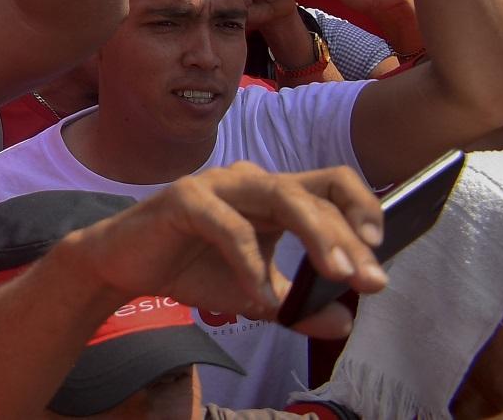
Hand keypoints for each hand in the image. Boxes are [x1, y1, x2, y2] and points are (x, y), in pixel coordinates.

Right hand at [64, 162, 384, 336]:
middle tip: (368, 281)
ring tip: (336, 275)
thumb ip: (296, 304)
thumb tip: (343, 323)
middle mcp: (248, 180)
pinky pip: (230, 227)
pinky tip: (256, 297)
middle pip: (313, 193)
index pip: (329, 183)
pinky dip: (250, 264)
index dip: (361, 207)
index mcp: (271, 195)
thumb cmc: (190, 269)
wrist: (124, 266)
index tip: (379, 251)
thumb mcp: (254, 293)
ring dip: (316, 235)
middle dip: (348, 238)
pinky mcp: (184, 198)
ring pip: (281, 194)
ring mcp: (216, 184)